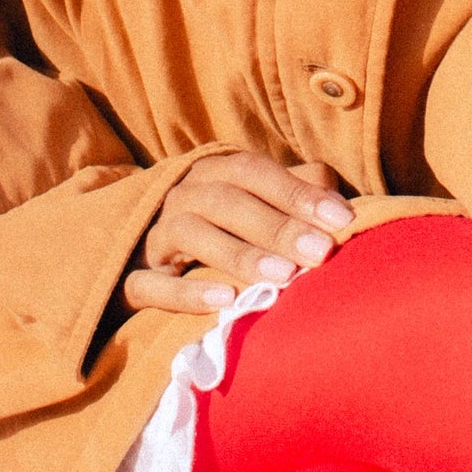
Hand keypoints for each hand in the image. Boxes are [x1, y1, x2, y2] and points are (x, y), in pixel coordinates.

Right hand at [124, 151, 353, 316]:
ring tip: (281, 278)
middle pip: (227, 200)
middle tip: (320, 253)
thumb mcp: (251, 207)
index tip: (341, 220)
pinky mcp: (130, 280)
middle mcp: (179, 196)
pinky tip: (224, 301)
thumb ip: (293, 197)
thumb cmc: (214, 232)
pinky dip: (185, 292)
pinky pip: (149, 284)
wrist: (135, 262)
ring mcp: (150, 237)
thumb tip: (342, 205)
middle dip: (277, 225)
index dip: (297, 192)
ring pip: (189, 233)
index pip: (253, 171)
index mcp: (210, 173)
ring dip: (237, 253)